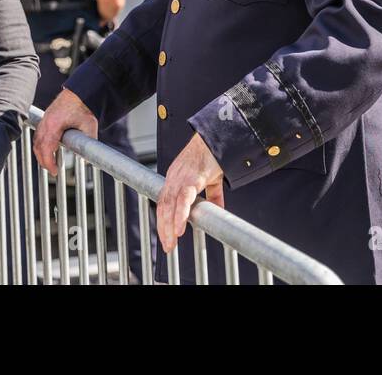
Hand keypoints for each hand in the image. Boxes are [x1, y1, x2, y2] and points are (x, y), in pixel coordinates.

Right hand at [33, 89, 98, 174]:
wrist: (79, 93)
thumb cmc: (83, 107)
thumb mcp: (89, 125)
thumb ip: (89, 142)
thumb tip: (90, 158)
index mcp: (54, 124)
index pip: (46, 148)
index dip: (48, 162)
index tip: (55, 171)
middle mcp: (45, 123)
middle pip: (38, 147)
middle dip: (44, 161)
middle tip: (53, 170)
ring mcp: (44, 120)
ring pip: (36, 142)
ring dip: (41, 153)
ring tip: (51, 163)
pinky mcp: (45, 119)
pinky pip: (38, 135)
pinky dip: (41, 145)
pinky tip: (49, 151)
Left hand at [156, 133, 224, 253]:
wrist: (218, 135)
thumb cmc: (214, 153)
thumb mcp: (212, 178)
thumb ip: (213, 195)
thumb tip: (218, 212)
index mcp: (176, 177)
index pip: (165, 202)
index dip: (164, 220)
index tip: (166, 236)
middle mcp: (174, 177)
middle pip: (163, 206)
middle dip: (163, 228)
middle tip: (167, 246)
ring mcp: (181, 177)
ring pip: (169, 205)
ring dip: (169, 226)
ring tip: (171, 243)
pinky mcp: (192, 177)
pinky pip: (183, 199)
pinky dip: (180, 215)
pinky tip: (180, 229)